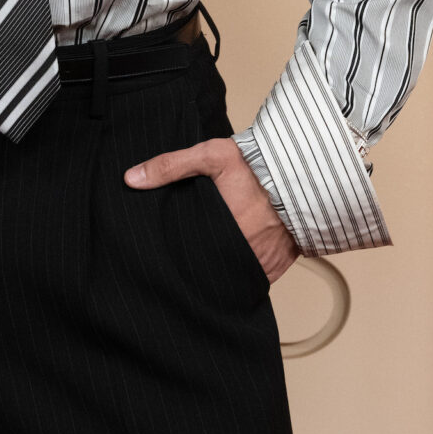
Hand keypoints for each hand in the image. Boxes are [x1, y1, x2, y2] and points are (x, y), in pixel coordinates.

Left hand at [124, 135, 298, 283]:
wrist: (301, 172)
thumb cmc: (255, 164)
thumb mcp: (209, 156)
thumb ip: (169, 166)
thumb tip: (131, 179)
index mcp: (220, 230)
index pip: (188, 254)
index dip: (178, 254)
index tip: (170, 249)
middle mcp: (241, 253)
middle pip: (208, 267)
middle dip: (197, 262)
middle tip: (188, 252)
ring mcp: (261, 264)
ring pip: (231, 275)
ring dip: (221, 267)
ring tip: (207, 256)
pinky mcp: (277, 267)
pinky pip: (254, 277)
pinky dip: (244, 270)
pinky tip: (232, 258)